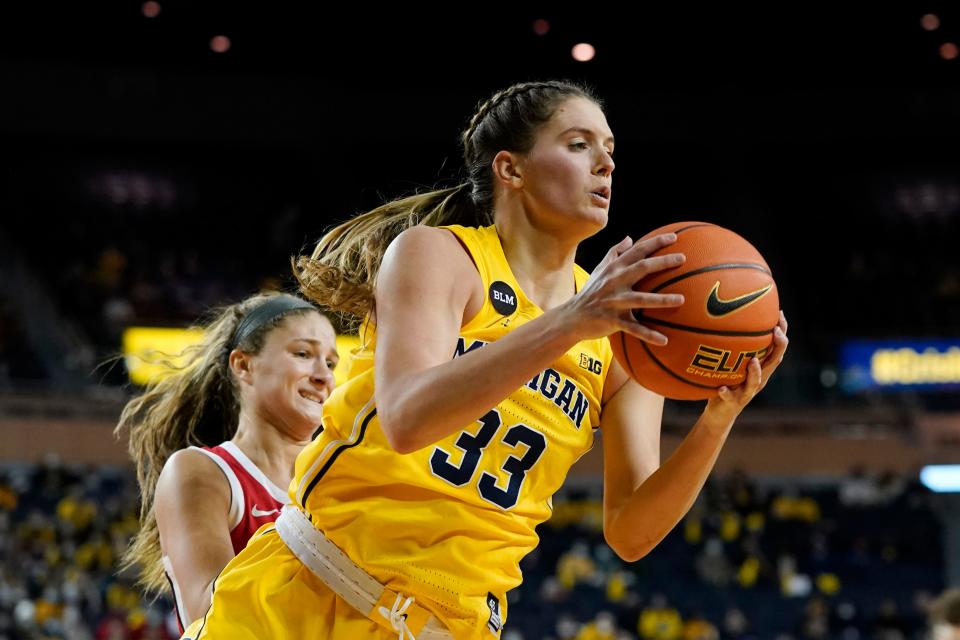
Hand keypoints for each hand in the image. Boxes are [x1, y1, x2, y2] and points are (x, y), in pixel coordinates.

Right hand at [562, 233, 685, 342]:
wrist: (572, 317)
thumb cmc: (590, 292)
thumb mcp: (600, 270)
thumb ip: (615, 253)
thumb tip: (630, 238)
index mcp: (614, 269)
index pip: (637, 251)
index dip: (655, 242)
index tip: (674, 237)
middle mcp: (614, 282)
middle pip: (641, 268)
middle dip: (662, 262)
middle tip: (683, 259)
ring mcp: (614, 302)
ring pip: (640, 299)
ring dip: (661, 300)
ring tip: (682, 300)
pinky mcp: (613, 320)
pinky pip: (633, 328)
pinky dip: (648, 334)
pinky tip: (664, 340)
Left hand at [705, 310, 789, 421]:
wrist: (720, 412)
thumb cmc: (727, 382)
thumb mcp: (734, 362)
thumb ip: (736, 345)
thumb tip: (728, 317)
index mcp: (761, 368)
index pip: (776, 348)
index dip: (782, 332)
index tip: (780, 314)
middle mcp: (759, 379)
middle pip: (774, 362)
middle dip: (778, 346)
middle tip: (776, 331)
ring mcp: (746, 392)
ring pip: (756, 382)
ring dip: (755, 372)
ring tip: (752, 361)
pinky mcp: (733, 403)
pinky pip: (730, 397)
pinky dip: (727, 393)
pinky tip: (722, 388)